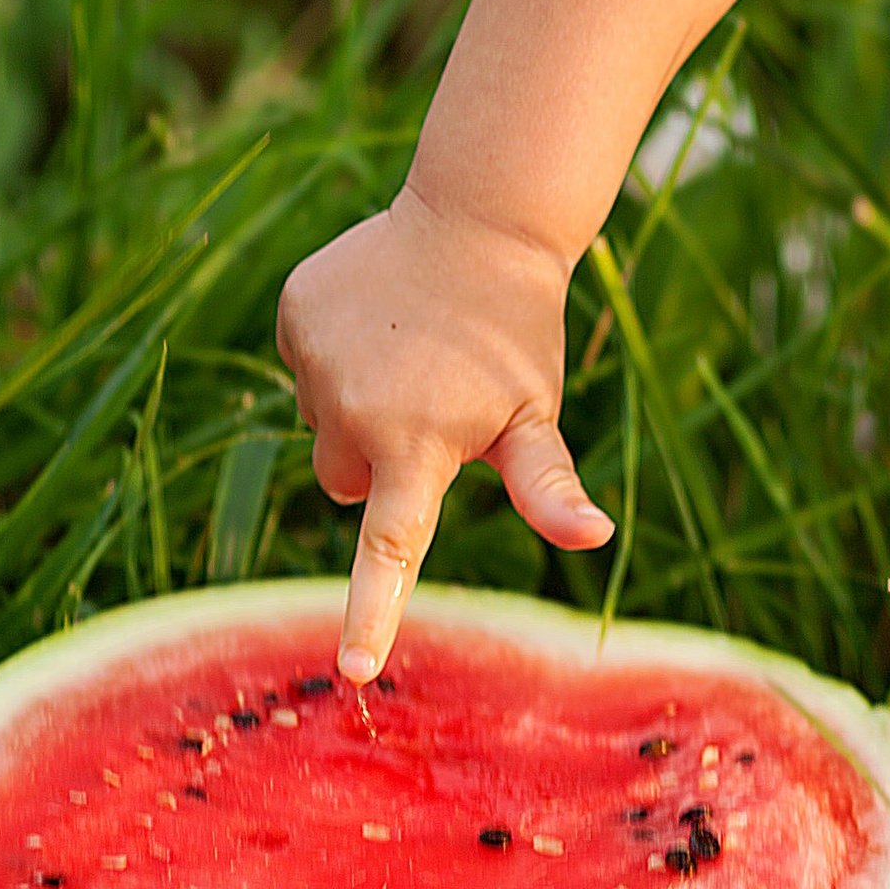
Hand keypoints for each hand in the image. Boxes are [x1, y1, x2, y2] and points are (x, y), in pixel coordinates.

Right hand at [274, 180, 614, 681]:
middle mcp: (354, 410)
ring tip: (411, 348)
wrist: (479, 218)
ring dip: (358, 403)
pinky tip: (381, 316)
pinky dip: (335, 351)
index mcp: (418, 445)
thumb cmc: (516, 331)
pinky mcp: (294, 316)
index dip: (373, 613)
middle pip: (342, 484)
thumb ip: (548, 484)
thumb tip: (595, 537)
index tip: (354, 670)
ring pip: (321, 423)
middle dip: (378, 462)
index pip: (391, 548)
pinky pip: (303, 366)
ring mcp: (315, 361)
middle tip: (433, 407)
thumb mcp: (533, 409)